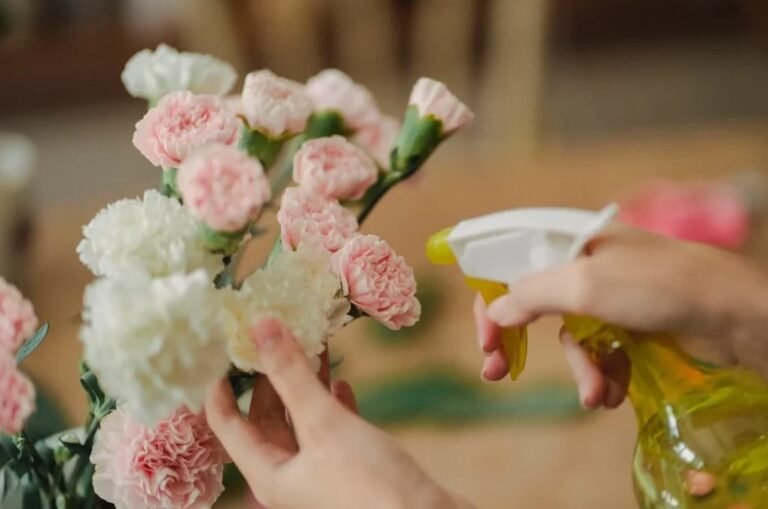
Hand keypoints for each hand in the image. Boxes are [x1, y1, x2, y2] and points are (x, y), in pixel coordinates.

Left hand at [205, 318, 471, 508]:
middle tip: (273, 337)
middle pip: (266, 419)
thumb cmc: (368, 483)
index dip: (220, 387)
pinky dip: (332, 404)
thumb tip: (261, 326)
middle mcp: (289, 475)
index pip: (226, 424)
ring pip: (301, 420)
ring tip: (310, 347)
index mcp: (268, 472)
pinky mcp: (351, 469)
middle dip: (269, 378)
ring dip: (304, 385)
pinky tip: (342, 384)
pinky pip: (331, 431)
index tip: (223, 348)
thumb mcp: (323, 424)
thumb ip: (291, 375)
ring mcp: (320, 473)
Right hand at [475, 227, 767, 407]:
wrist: (734, 314)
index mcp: (569, 242)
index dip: (491, 298)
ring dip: (580, 369)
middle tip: (496, 372)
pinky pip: (601, 352)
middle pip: (533, 303)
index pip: (510, 263)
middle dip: (518, 342)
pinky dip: (604, 374)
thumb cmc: (656, 286)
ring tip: (595, 395)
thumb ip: (530, 295)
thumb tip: (495, 312)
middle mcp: (585, 265)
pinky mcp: (633, 324)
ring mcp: (610, 296)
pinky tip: (613, 393)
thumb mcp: (584, 285)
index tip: (485, 338)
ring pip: (572, 336)